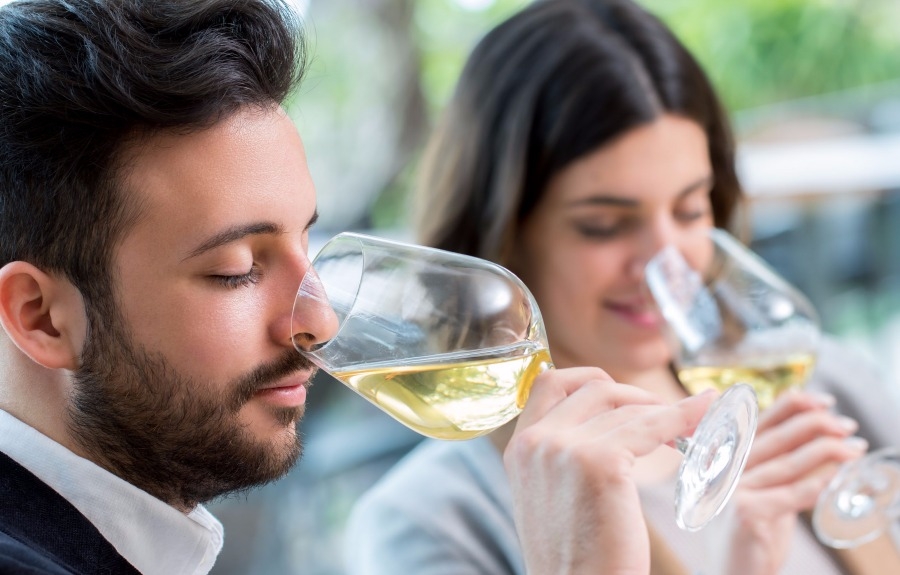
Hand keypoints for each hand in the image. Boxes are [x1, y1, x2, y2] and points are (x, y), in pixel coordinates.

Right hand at [503, 367, 715, 574]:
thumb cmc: (577, 559)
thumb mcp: (552, 496)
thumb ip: (563, 456)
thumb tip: (606, 425)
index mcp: (518, 448)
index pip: (548, 382)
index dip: (589, 379)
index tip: (621, 393)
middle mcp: (535, 442)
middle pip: (591, 388)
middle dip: (633, 394)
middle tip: (663, 414)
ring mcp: (564, 449)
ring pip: (624, 407)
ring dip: (663, 408)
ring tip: (692, 420)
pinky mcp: (600, 463)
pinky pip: (650, 427)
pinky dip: (680, 419)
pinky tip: (699, 419)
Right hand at [721, 391, 866, 574]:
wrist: (729, 573)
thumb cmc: (748, 532)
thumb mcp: (762, 490)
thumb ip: (778, 464)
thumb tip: (817, 432)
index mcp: (725, 457)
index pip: (760, 420)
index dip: (793, 405)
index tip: (824, 401)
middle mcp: (723, 468)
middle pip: (776, 436)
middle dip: (817, 425)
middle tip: (848, 425)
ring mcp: (731, 490)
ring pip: (787, 463)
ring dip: (827, 451)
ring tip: (854, 448)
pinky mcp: (744, 514)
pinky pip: (790, 494)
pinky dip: (817, 484)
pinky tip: (838, 476)